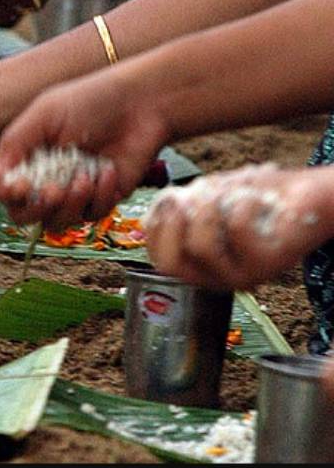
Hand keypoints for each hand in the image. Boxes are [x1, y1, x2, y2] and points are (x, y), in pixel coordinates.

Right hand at [0, 69, 168, 231]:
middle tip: (54, 190)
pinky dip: (99, 196)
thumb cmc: (90, 101)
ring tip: (87, 176)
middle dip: (37, 207)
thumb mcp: (44, 113)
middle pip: (23, 215)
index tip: (20, 184)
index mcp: (26, 156)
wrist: (140, 104)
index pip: (1, 188)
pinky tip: (108, 170)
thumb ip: (15, 142)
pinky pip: (90, 216)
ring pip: (56, 222)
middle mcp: (44, 177)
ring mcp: (72, 192)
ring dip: (70, 204)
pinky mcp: (100, 199)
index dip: (5, 193)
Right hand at [145, 164, 333, 289]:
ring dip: (206, 207)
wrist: (312, 196)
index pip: (159, 261)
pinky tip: (255, 194)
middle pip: (171, 263)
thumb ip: (184, 203)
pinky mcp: (268, 263)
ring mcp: (244, 273)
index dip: (155, 226)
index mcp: (203, 265)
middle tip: (190, 194)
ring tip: (225, 190)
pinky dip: (240, 200)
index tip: (169, 196)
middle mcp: (220, 276)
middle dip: (172, 222)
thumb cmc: (258, 194)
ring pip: (200, 246)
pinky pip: (235, 228)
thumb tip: (162, 205)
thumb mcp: (213, 197)